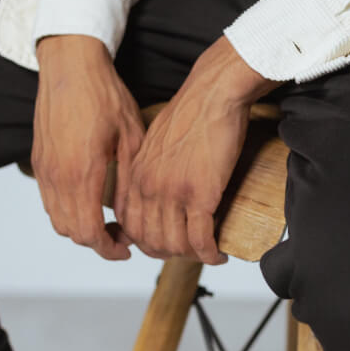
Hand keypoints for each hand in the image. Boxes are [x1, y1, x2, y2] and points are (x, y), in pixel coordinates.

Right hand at [32, 34, 144, 260]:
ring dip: (80, 227)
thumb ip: (129, 182)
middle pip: (70, 232)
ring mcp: (44, 169)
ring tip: (107, 219)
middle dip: (96, 242)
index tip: (127, 248)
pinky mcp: (38, 160)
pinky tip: (89, 198)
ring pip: (56, 219)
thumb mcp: (132, 139)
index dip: (109, 249)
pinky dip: (67, 210)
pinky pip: (48, 200)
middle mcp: (56, 176)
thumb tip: (131, 216)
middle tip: (122, 235)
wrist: (72, 65)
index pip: (89, 233)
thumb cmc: (104, 95)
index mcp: (81, 174)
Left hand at [114, 36, 284, 263]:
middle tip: (189, 253)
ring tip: (208, 253)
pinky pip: (200, 239)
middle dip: (170, 254)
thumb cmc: (192, 112)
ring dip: (193, 257)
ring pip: (175, 245)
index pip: (130, 224)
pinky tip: (219, 254)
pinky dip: (210, 254)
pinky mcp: (200, 195)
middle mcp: (148, 187)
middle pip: (150, 241)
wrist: (213, 93)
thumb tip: (160, 190)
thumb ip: (151, 168)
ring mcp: (172, 193)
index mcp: (135, 174)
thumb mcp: (157, 142)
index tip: (163, 244)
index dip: (146, 242)